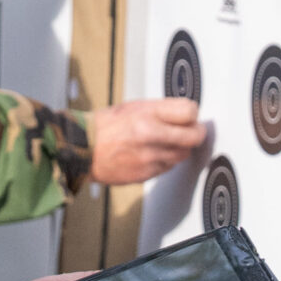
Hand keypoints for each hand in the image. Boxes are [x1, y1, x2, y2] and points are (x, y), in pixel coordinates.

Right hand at [88, 97, 206, 185]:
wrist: (84, 149)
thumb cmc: (105, 126)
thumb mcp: (134, 106)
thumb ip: (161, 110)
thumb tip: (185, 114)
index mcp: (148, 114)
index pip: (190, 111)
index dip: (192, 114)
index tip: (190, 116)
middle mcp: (151, 135)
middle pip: (194, 136)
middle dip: (196, 133)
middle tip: (194, 131)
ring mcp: (150, 157)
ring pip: (183, 154)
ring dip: (181, 148)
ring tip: (168, 142)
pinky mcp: (147, 173)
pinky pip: (168, 167)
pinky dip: (166, 160)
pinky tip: (153, 153)